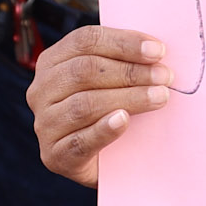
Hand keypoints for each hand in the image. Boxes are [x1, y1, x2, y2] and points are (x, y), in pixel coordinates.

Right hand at [27, 26, 171, 185]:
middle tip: (164, 76)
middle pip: (84, 70)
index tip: (158, 50)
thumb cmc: (112, 111)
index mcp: (52, 62)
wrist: (108, 164)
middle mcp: (41, 90)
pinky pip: (79, 141)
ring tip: (159, 97)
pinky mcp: (54, 156)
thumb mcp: (112, 80)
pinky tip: (124, 121)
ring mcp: (45, 124)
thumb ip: (123, 61)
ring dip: (128, 98)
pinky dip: (103, 129)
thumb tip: (156, 50)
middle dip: (130, 71)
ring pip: (84, 104)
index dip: (123, 43)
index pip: (85, 41)